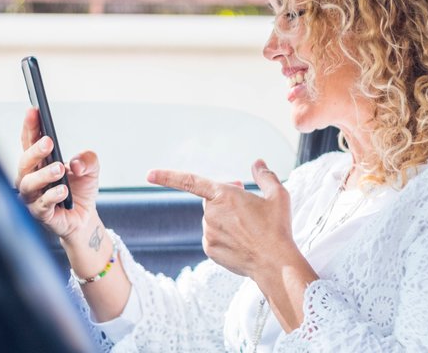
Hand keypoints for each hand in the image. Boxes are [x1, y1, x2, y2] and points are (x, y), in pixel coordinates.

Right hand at [15, 108, 99, 240]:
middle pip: (25, 162)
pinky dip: (52, 196)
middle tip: (48, 142)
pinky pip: (41, 205)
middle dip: (35, 151)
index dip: (30, 126)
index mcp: (39, 162)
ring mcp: (33, 196)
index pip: (29, 141)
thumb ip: (88, 159)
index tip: (34, 111)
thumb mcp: (91, 169)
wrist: (84, 217)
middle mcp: (31, 178)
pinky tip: (63, 190)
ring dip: (43, 175)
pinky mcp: (40, 214)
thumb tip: (77, 163)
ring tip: (59, 169)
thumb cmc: (79, 190)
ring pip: (29, 184)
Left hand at [147, 160, 297, 279]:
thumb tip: (257, 163)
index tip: (149, 174)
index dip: (168, 176)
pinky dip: (225, 237)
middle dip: (224, 202)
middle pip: (211, 202)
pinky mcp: (209, 250)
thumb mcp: (278, 196)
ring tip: (250, 230)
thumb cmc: (277, 228)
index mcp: (224, 195)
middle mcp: (211, 214)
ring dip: (226, 221)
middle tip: (248, 208)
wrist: (275, 264)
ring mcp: (208, 233)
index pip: (190, 181)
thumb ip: (265, 175)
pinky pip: (213, 237)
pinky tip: (243, 243)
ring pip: (212, 220)